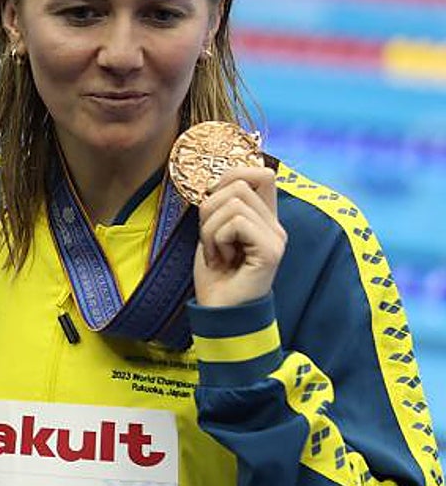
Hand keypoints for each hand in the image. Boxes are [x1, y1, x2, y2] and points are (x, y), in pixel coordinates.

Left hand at [192, 166, 286, 307]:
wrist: (220, 313)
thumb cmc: (215, 275)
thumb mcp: (212, 232)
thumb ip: (220, 206)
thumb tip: (216, 180)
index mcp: (263, 218)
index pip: (261, 172)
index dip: (230, 176)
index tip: (212, 204)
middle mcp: (275, 225)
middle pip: (239, 183)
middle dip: (209, 208)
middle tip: (210, 239)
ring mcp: (276, 237)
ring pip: (233, 201)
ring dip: (210, 228)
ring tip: (216, 252)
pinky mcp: (271, 251)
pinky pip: (236, 222)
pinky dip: (217, 239)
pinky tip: (222, 259)